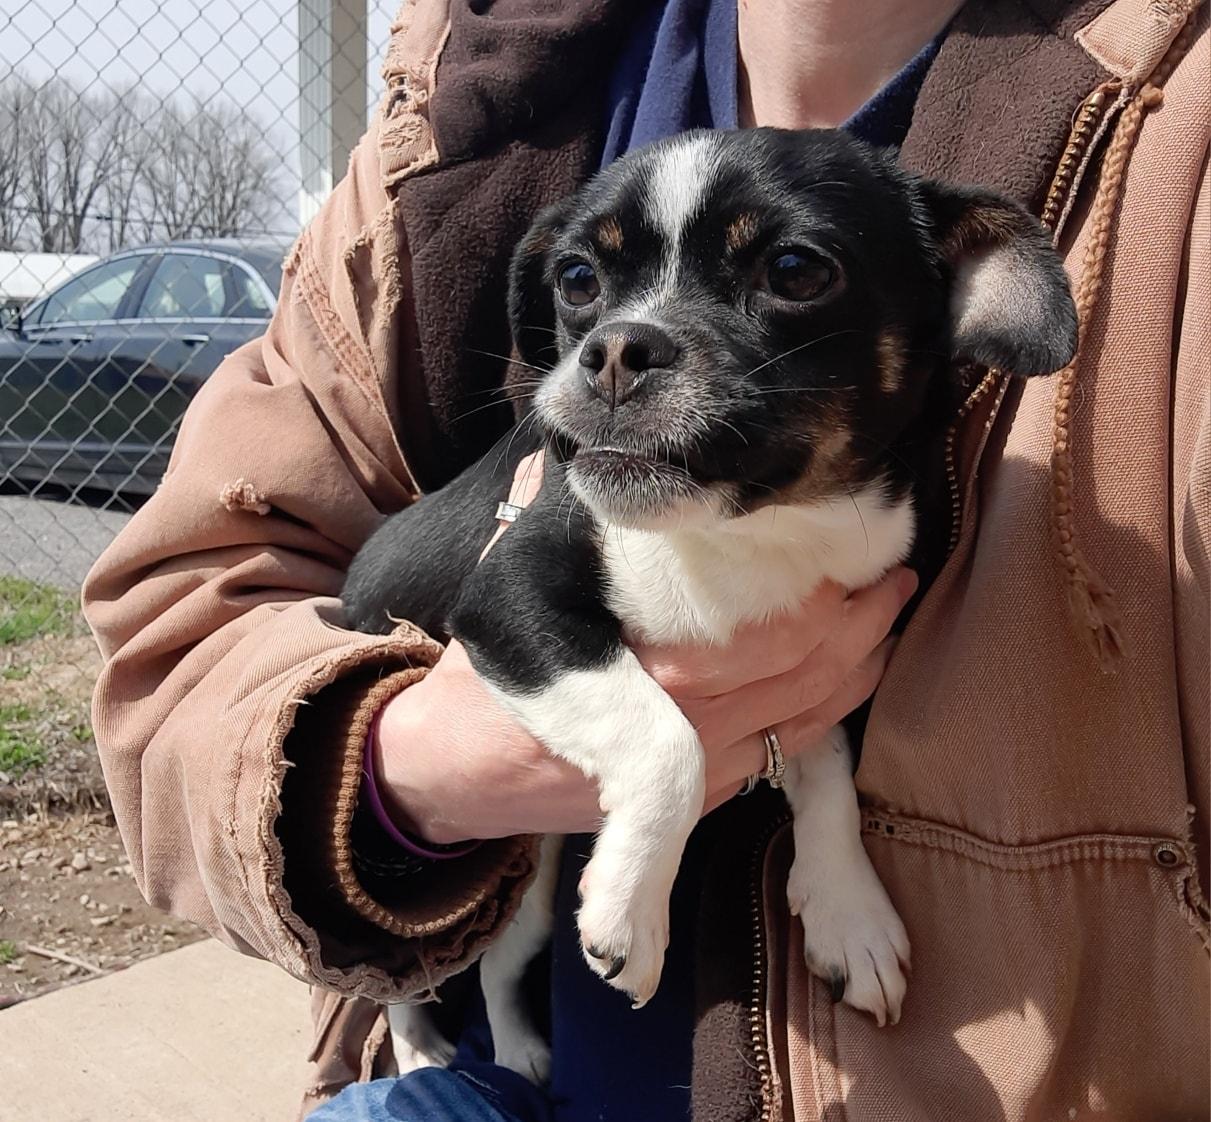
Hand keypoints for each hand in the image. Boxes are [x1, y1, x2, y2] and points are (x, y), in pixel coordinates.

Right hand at [375, 452, 916, 842]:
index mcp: (649, 676)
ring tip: (887, 618)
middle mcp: (690, 732)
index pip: (766, 642)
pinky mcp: (700, 799)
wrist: (459, 773)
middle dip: (863, 628)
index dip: (825, 606)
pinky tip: (845, 677)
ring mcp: (701, 774)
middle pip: (804, 678)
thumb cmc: (487, 681)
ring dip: (857, 670)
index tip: (857, 560)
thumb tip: (564, 457)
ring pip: (808, 721)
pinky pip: (786, 753)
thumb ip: (541, 520)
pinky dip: (826, 713)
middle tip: (894, 578)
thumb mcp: (508, 588)